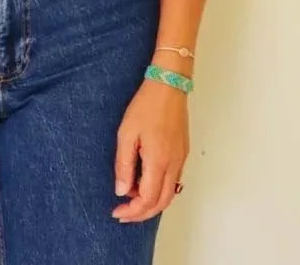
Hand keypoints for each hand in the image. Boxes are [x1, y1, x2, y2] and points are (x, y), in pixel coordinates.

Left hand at [112, 78, 188, 222]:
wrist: (169, 85)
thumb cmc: (146, 105)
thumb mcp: (127, 133)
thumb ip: (124, 164)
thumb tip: (122, 191)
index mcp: (159, 161)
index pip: (147, 200)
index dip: (132, 211)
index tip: (117, 212)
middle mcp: (174, 164)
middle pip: (161, 203)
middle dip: (142, 213)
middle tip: (123, 212)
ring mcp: (181, 159)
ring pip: (170, 194)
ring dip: (151, 202)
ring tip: (131, 196)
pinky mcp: (183, 152)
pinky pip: (173, 181)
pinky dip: (159, 189)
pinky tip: (144, 181)